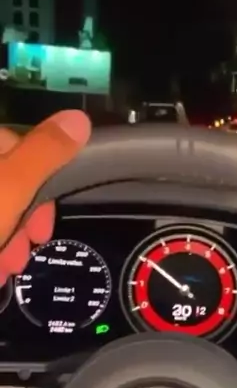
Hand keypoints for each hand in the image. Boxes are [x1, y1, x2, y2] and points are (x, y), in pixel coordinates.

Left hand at [0, 111, 90, 285]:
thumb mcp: (11, 187)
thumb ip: (46, 152)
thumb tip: (79, 119)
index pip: (14, 143)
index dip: (37, 180)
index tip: (44, 218)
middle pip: (3, 178)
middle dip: (20, 216)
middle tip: (26, 248)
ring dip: (4, 237)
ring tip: (5, 267)